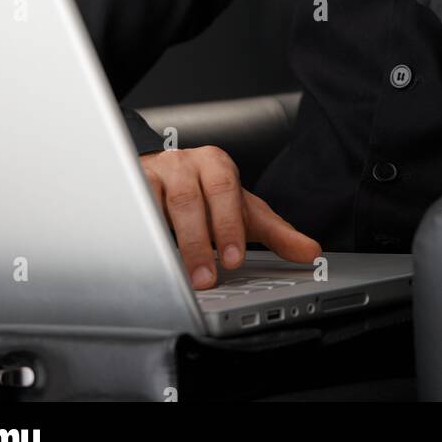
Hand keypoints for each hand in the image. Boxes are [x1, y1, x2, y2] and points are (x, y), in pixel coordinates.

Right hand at [139, 146, 321, 288]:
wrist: (162, 172)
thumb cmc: (207, 195)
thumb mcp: (244, 210)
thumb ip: (277, 233)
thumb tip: (311, 252)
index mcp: (217, 164)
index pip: (225, 188)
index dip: (229, 223)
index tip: (235, 258)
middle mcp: (186, 164)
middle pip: (191, 199)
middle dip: (200, 241)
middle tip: (208, 277)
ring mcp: (155, 173)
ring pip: (159, 204)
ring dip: (171, 242)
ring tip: (182, 276)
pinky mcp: (130, 186)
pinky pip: (133, 209)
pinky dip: (140, 232)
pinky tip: (147, 255)